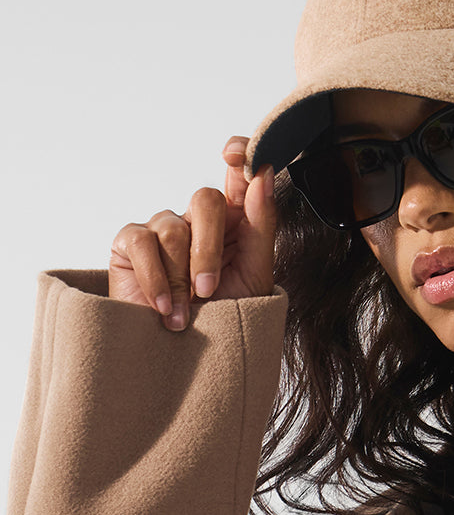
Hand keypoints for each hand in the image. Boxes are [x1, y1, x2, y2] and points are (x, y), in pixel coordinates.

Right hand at [108, 136, 276, 330]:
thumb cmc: (225, 320)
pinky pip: (142, 242)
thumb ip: (261, 224)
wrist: (188, 361)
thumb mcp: (255, 276)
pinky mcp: (130, 244)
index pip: (238, 172)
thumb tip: (262, 174)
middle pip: (205, 199)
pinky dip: (155, 279)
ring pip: (174, 227)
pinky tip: (163, 308)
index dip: (238, 153)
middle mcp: (197, 220)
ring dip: (181, 278)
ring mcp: (163, 229)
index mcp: (235, 222)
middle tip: (208, 290)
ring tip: (185, 313)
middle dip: (209, 249)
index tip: (237, 156)